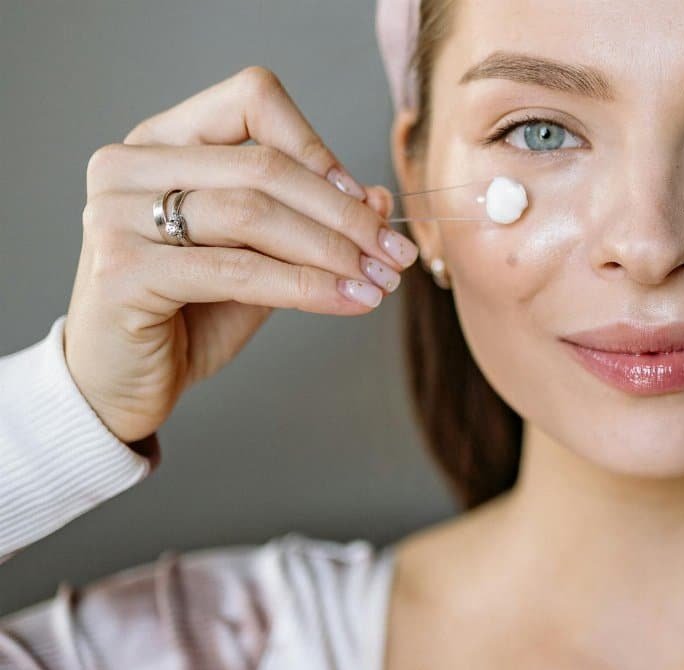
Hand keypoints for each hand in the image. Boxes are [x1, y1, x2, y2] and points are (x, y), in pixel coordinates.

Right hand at [64, 66, 417, 442]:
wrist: (123, 382)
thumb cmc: (189, 312)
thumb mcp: (260, 256)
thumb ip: (308, 221)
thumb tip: (379, 199)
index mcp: (163, 141)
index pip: (252, 101)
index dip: (317, 146)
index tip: (365, 199)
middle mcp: (129, 165)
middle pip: (263, 165)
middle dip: (345, 213)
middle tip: (394, 253)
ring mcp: (117, 214)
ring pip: (253, 213)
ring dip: (332, 250)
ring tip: (379, 281)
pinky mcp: (122, 271)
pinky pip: (238, 270)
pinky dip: (305, 286)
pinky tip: (348, 300)